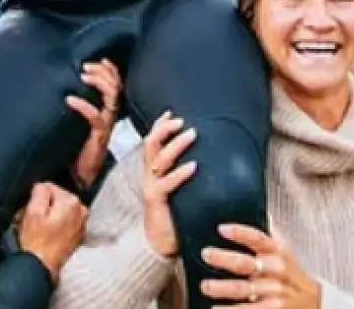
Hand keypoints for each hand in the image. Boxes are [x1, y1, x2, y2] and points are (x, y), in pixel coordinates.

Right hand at [17, 183, 87, 280]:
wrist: (41, 268)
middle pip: (56, 198)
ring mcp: (82, 223)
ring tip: (38, 229)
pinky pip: (64, 220)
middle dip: (43, 206)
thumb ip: (40, 190)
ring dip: (48, 215)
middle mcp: (81, 210)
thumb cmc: (36, 242)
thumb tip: (43, 185)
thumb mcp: (33, 211)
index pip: (49, 187)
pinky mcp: (78, 234)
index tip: (30, 210)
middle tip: (32, 220)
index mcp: (72, 201)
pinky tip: (46, 234)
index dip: (36, 198)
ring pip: (59, 209)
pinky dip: (55, 224)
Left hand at [67, 59, 121, 188]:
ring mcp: (106, 126)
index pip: (117, 84)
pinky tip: (70, 100)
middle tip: (86, 67)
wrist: (78, 175)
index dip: (112, 70)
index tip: (101, 59)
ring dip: (98, 83)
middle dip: (103, 72)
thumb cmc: (76, 146)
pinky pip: (95, 116)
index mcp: (107, 110)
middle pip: (116, 87)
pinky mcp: (98, 136)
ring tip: (83, 76)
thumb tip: (66, 84)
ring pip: (112, 97)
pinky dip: (82, 105)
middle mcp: (110, 116)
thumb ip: (80, 105)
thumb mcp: (79, 121)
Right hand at [142, 111, 197, 257]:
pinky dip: (180, 173)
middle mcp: (149, 174)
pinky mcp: (156, 200)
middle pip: (151, 144)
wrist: (159, 242)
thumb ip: (181, 172)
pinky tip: (193, 166)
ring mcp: (151, 186)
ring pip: (159, 158)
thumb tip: (204, 157)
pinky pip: (167, 183)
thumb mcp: (175, 188)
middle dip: (165, 129)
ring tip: (192, 134)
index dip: (159, 125)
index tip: (171, 112)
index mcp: (153, 169)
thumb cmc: (172, 213)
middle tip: (182, 121)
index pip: (152, 140)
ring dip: (176, 144)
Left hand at [201, 224, 320, 308]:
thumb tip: (254, 203)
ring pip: (244, 289)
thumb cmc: (290, 269)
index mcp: (276, 250)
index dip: (240, 233)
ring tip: (205, 285)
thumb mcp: (283, 247)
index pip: (257, 238)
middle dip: (224, 259)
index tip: (221, 228)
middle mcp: (275, 270)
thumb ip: (267, 230)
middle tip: (205, 254)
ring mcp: (273, 292)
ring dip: (222, 288)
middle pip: (246, 264)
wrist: (313, 300)